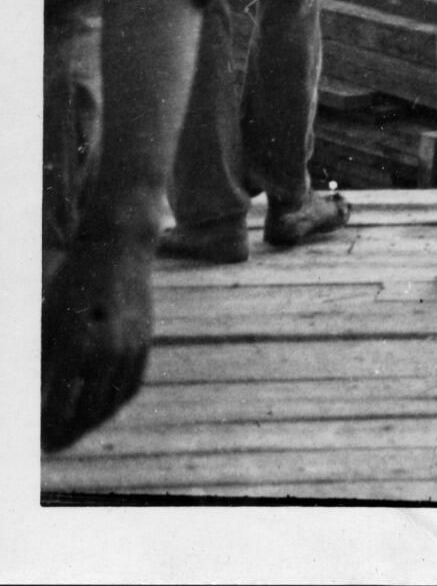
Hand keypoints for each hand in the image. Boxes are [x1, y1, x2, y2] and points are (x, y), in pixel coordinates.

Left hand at [42, 237, 155, 452]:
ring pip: (111, 403)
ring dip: (92, 423)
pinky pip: (130, 385)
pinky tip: (101, 410)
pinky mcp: (144, 343)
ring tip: (75, 432)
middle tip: (52, 446)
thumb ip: (39, 363)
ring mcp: (130, 349)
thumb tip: (32, 399)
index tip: (37, 442)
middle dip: (68, 433)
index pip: (58, 406)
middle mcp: (107, 352)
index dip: (46, 429)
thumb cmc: (71, 284)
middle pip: (87, 412)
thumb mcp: (45, 321)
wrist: (117, 252)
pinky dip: (114, 404)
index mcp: (76, 347)